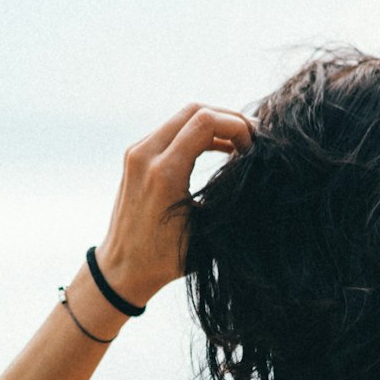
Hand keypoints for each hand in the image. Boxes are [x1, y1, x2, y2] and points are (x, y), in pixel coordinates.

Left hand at [94, 102, 256, 306]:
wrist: (122, 268)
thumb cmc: (166, 259)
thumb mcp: (205, 229)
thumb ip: (227, 194)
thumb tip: (257, 172)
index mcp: (164, 172)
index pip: (206, 121)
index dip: (237, 126)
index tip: (254, 147)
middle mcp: (146, 155)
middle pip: (195, 110)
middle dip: (229, 119)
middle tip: (252, 139)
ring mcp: (137, 153)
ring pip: (182, 117)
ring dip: (214, 124)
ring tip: (239, 144)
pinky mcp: (134, 157)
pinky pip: (171, 130)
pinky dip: (197, 133)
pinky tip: (219, 149)